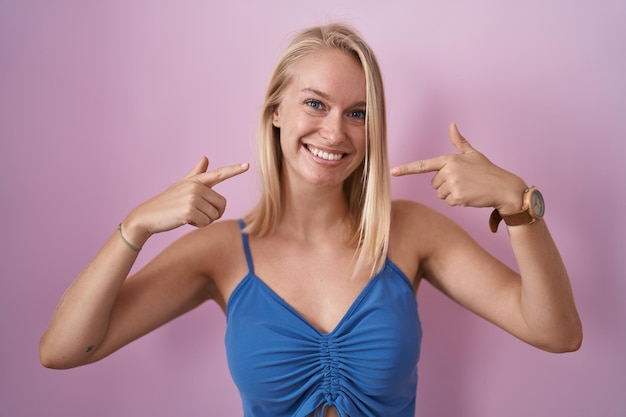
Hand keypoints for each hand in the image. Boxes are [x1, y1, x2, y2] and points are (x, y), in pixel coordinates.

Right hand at [123, 157, 248, 242]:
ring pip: (214, 215)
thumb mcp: (182, 186)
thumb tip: (205, 158)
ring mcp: (192, 197)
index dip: (234, 170)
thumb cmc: (167, 202)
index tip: (247, 165)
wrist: (147, 216)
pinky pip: (206, 222)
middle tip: (195, 212)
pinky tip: (184, 220)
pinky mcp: (189, 210)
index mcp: (196, 180)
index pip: (219, 174)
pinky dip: (197, 225)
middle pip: (222, 204)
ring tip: (187, 215)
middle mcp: (196, 186)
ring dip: (203, 220)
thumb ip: (196, 173)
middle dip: (212, 213)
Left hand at [391, 122, 526, 212]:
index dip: (406, 169)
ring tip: (468, 188)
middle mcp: (449, 170)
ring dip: (452, 194)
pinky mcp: (457, 196)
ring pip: (440, 194)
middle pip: (434, 184)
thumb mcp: (472, 154)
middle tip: (464, 182)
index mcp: (450, 159)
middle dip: (446, 185)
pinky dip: (458, 202)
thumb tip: (452, 124)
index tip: (392, 171)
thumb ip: (459, 141)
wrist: (504, 188)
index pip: (423, 165)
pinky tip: (470, 196)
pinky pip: (449, 202)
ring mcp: (453, 183)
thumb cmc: (487, 171)